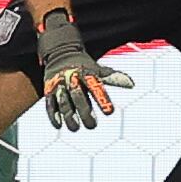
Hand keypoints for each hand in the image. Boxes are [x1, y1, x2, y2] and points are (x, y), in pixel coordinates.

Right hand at [37, 9, 133, 130]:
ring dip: (69, 116)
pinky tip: (59, 125)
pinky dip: (53, 114)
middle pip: (78, 96)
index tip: (109, 113)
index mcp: (86, 73)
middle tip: (92, 126)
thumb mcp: (98, 70)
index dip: (102, 99)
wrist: (60, 52)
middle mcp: (71, 78)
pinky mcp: (49, 90)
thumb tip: (132, 84)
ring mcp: (59, 85)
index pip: (95, 87)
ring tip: (75, 129)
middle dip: (84, 111)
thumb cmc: (84, 66)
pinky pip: (50, 104)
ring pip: (63, 102)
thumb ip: (113, 77)